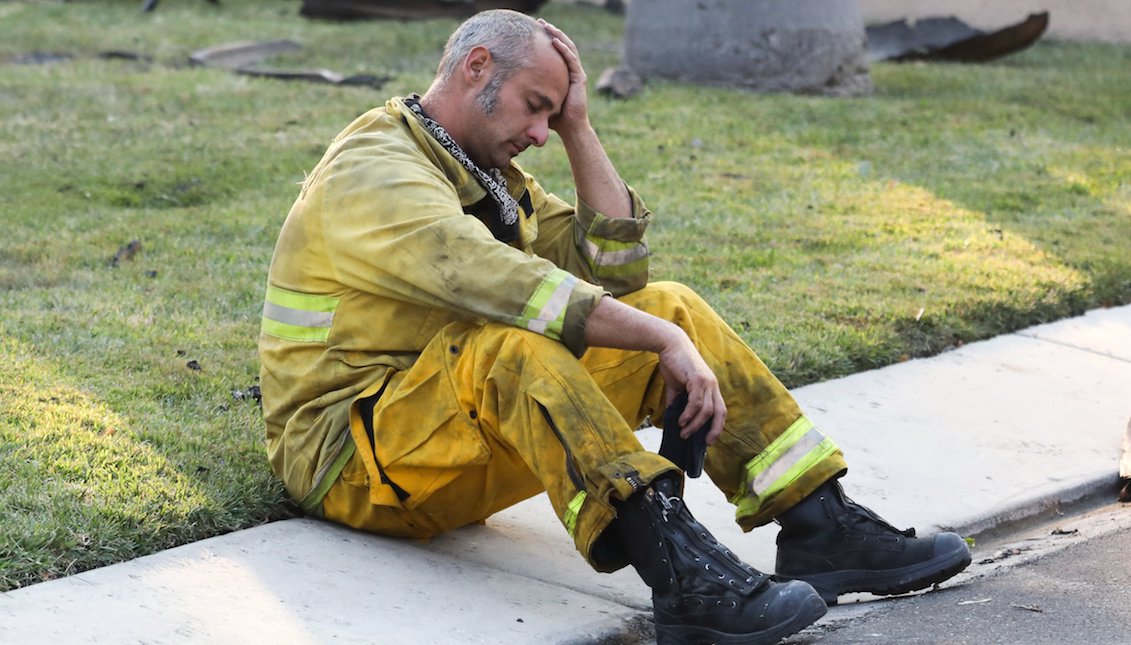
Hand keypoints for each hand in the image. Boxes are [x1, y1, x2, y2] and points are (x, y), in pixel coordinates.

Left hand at [539, 18, 588, 135]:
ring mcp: (577, 74)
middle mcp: (571, 71)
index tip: (535, 31)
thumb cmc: (555, 117)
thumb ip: (529, 92)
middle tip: (540, 22)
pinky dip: (564, 49)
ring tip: (548, 26)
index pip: (556, 51)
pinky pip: (571, 60)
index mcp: (563, 74)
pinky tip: (555, 41)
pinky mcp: (579, 79)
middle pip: (563, 45)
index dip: (547, 39)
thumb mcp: (539, 100)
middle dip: (552, 32)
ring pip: (569, 48)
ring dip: (558, 36)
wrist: (570, 129)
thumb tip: (508, 88)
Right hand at [656, 334, 726, 444]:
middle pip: (720, 412)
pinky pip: (696, 402)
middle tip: (705, 443)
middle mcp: (713, 385)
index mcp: (710, 387)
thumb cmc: (673, 363)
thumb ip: (678, 402)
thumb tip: (673, 419)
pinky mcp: (698, 379)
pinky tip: (681, 421)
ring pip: (707, 410)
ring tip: (684, 433)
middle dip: (714, 430)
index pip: (720, 410)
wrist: (669, 344)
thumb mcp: (676, 387)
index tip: (708, 439)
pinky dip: (689, 414)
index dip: (716, 425)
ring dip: (695, 425)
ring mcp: (707, 382)